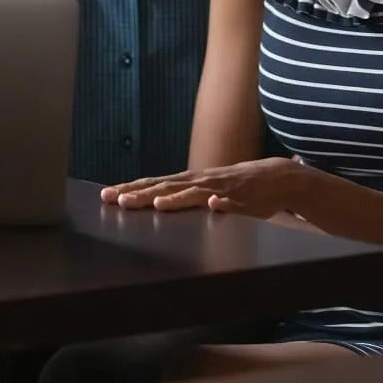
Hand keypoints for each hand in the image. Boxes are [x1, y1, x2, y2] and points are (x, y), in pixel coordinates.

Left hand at [100, 156, 310, 218]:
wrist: (275, 177)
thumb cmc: (233, 186)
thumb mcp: (201, 188)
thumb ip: (178, 195)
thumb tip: (148, 200)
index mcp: (187, 181)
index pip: (152, 184)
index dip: (130, 189)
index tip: (107, 196)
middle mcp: (199, 182)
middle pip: (166, 187)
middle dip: (141, 194)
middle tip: (118, 201)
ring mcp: (220, 189)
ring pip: (195, 194)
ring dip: (177, 198)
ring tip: (158, 204)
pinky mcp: (243, 200)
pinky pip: (233, 203)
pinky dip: (222, 203)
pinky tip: (213, 205)